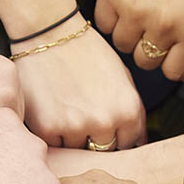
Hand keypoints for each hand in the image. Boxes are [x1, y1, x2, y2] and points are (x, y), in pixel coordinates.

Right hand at [12, 13, 145, 148]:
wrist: (49, 33)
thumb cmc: (86, 51)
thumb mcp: (123, 77)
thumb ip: (132, 112)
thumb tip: (136, 141)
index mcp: (128, 110)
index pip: (129, 144)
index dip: (117, 135)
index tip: (107, 127)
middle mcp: (105, 122)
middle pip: (104, 150)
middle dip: (96, 137)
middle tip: (83, 114)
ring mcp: (75, 127)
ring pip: (78, 150)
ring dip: (73, 136)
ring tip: (66, 108)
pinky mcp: (47, 128)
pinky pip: (55, 146)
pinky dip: (54, 133)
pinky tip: (53, 110)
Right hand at [96, 0, 183, 80]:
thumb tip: (175, 73)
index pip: (171, 72)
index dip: (166, 61)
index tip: (166, 49)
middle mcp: (164, 25)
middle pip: (144, 61)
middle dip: (146, 47)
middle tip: (150, 25)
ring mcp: (136, 11)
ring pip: (122, 45)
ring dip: (127, 31)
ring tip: (137, 9)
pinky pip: (104, 25)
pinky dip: (110, 16)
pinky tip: (122, 0)